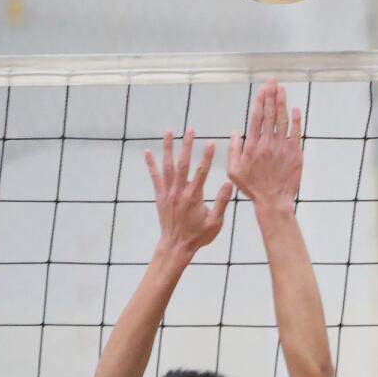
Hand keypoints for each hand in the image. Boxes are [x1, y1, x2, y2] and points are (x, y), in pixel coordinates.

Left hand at [145, 129, 232, 255]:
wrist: (176, 246)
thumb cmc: (198, 236)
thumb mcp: (216, 222)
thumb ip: (222, 202)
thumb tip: (229, 183)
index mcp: (194, 197)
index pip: (201, 172)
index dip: (206, 156)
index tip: (210, 142)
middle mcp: (179, 192)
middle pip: (183, 164)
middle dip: (186, 145)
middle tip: (190, 129)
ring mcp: (168, 193)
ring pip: (168, 166)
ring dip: (168, 148)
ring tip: (169, 132)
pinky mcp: (160, 196)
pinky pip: (155, 177)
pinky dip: (151, 164)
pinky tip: (148, 152)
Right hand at [228, 78, 302, 215]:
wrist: (273, 200)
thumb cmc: (252, 187)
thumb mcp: (234, 171)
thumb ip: (233, 150)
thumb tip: (235, 132)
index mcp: (253, 145)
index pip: (257, 117)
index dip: (260, 100)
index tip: (262, 88)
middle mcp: (268, 142)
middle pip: (270, 113)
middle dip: (271, 95)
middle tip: (273, 80)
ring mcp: (282, 147)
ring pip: (283, 120)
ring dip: (282, 103)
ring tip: (282, 88)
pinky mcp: (295, 153)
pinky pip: (296, 133)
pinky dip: (296, 120)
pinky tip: (295, 109)